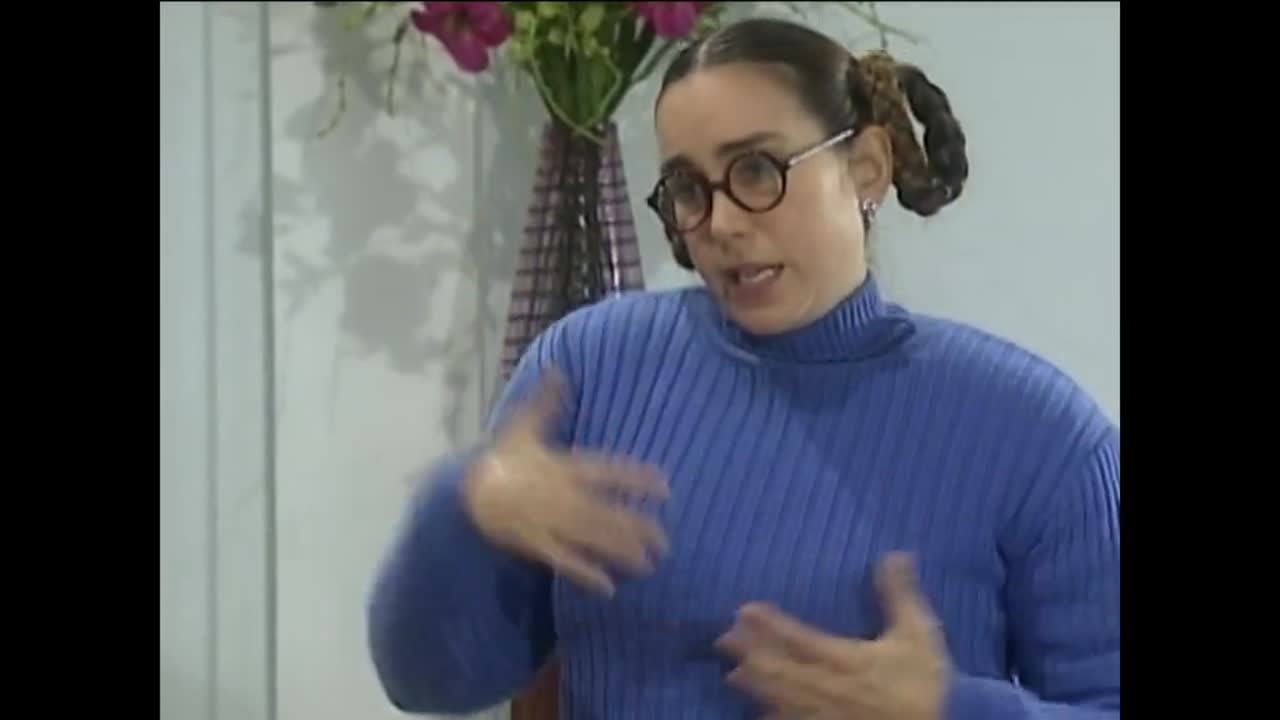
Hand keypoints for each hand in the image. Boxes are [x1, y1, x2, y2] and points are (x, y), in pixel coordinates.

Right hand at [464, 369, 670, 595]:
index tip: (664, 484)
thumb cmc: (502, 457)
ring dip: (619, 552)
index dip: (635, 478)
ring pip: (589, 539)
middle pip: (603, 513)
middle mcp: (559, 496)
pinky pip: (563, 561)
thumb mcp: (523, 426)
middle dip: (635, 527)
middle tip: (665, 540)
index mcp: (561, 466)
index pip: (605, 471)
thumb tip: (557, 370)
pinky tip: (608, 588)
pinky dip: (585, 574)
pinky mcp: (535, 543)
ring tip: (649, 564)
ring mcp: (548, 522)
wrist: (467, 489)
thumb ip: (546, 402)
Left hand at [715, 553, 950, 719]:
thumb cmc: (924, 681)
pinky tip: (758, 713)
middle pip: (782, 672)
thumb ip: (900, 594)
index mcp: (849, 660)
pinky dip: (773, 719)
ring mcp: (826, 716)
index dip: (771, 626)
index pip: (801, 640)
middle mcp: (831, 688)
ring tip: (731, 674)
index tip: (744, 610)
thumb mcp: (918, 633)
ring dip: (756, 687)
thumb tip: (896, 553)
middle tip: (722, 640)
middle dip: (751, 655)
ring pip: (783, 701)